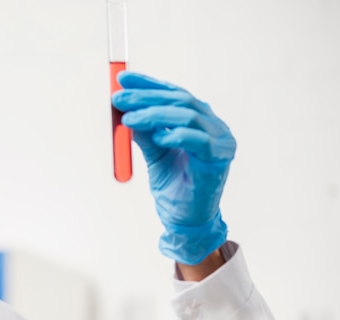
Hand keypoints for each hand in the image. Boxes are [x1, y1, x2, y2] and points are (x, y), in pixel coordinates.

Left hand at [111, 72, 235, 264]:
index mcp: (199, 120)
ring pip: (187, 116)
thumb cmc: (174, 187)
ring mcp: (220, 141)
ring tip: (129, 119)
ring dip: (154, 115)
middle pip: (180, 100)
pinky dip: (177, 136)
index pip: (174, 94)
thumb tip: (124, 108)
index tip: (122, 78)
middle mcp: (213, 126)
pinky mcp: (219, 160)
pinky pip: (200, 141)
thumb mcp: (154, 154)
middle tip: (118, 98)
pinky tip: (159, 138)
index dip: (148, 84)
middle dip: (145, 97)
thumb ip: (144, 132)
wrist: (185, 221)